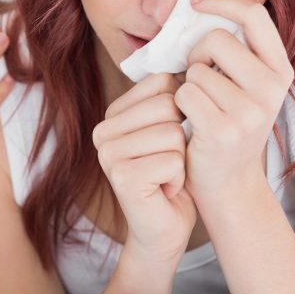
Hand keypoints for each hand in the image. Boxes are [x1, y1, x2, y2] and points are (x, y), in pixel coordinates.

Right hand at [92, 72, 196, 266]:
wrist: (164, 229)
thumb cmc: (171, 176)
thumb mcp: (170, 129)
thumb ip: (170, 98)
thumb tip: (191, 64)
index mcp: (114, 113)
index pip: (163, 82)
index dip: (180, 111)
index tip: (168, 139)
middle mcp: (103, 130)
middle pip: (169, 106)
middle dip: (182, 136)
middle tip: (168, 161)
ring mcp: (108, 153)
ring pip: (173, 134)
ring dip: (181, 160)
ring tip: (166, 176)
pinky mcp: (121, 176)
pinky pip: (172, 161)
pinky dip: (179, 178)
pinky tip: (165, 190)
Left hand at [175, 0, 294, 202]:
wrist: (228, 183)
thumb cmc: (227, 124)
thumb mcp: (244, 85)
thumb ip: (235, 52)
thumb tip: (198, 3)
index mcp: (280, 70)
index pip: (254, 15)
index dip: (221, 1)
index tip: (194, 3)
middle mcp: (272, 88)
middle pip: (217, 38)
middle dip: (196, 53)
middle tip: (198, 76)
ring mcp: (250, 111)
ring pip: (197, 69)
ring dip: (188, 84)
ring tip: (199, 105)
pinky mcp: (224, 129)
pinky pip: (185, 94)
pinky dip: (179, 104)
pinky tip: (191, 121)